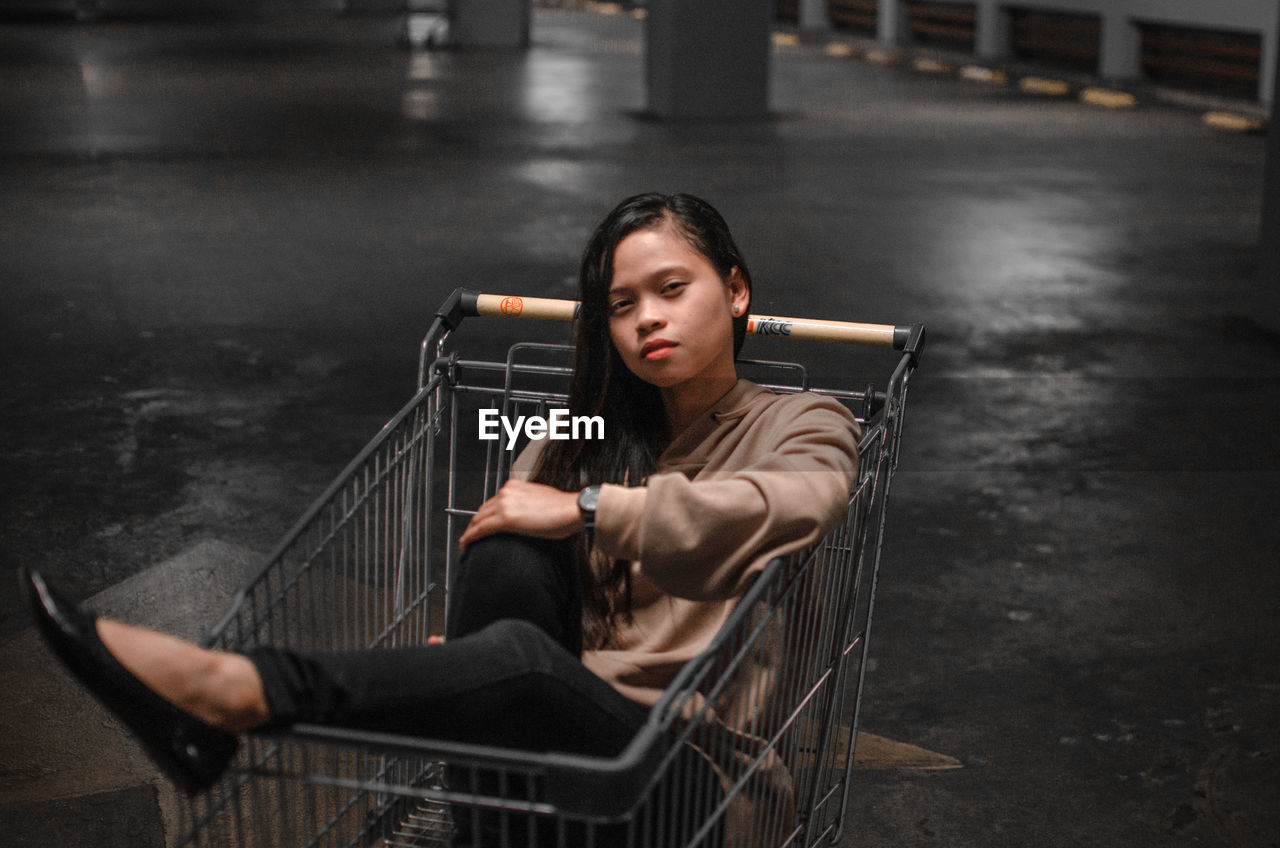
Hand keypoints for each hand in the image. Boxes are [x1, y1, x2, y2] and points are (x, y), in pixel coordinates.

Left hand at [457, 480, 583, 551]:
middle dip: (475, 524)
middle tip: (470, 537)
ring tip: (465, 543)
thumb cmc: (563, 508)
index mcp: (514, 486)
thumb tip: (524, 516)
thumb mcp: (540, 498)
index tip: (481, 524)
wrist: (572, 510)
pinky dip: (470, 538)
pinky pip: (480, 530)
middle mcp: (506, 491)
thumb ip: (526, 504)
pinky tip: (465, 545)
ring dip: (470, 532)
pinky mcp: (505, 519)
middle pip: (483, 510)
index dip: (484, 515)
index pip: (493, 502)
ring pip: (478, 520)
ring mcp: (504, 504)